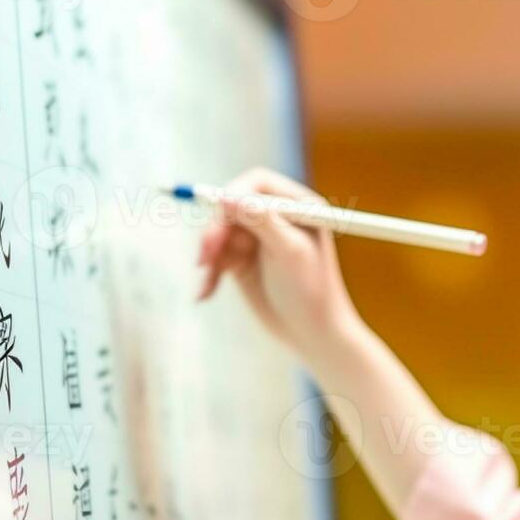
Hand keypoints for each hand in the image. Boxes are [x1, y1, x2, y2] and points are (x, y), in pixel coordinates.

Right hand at [196, 167, 363, 358]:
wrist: (313, 336)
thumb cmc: (312, 292)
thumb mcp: (289, 252)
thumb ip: (260, 220)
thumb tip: (227, 196)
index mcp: (299, 207)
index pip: (257, 183)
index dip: (234, 194)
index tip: (219, 215)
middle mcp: (278, 218)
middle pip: (231, 206)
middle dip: (216, 230)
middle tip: (205, 257)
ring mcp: (259, 239)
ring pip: (219, 233)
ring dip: (210, 255)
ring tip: (208, 283)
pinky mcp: (243, 261)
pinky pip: (216, 256)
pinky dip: (210, 273)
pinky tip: (205, 293)